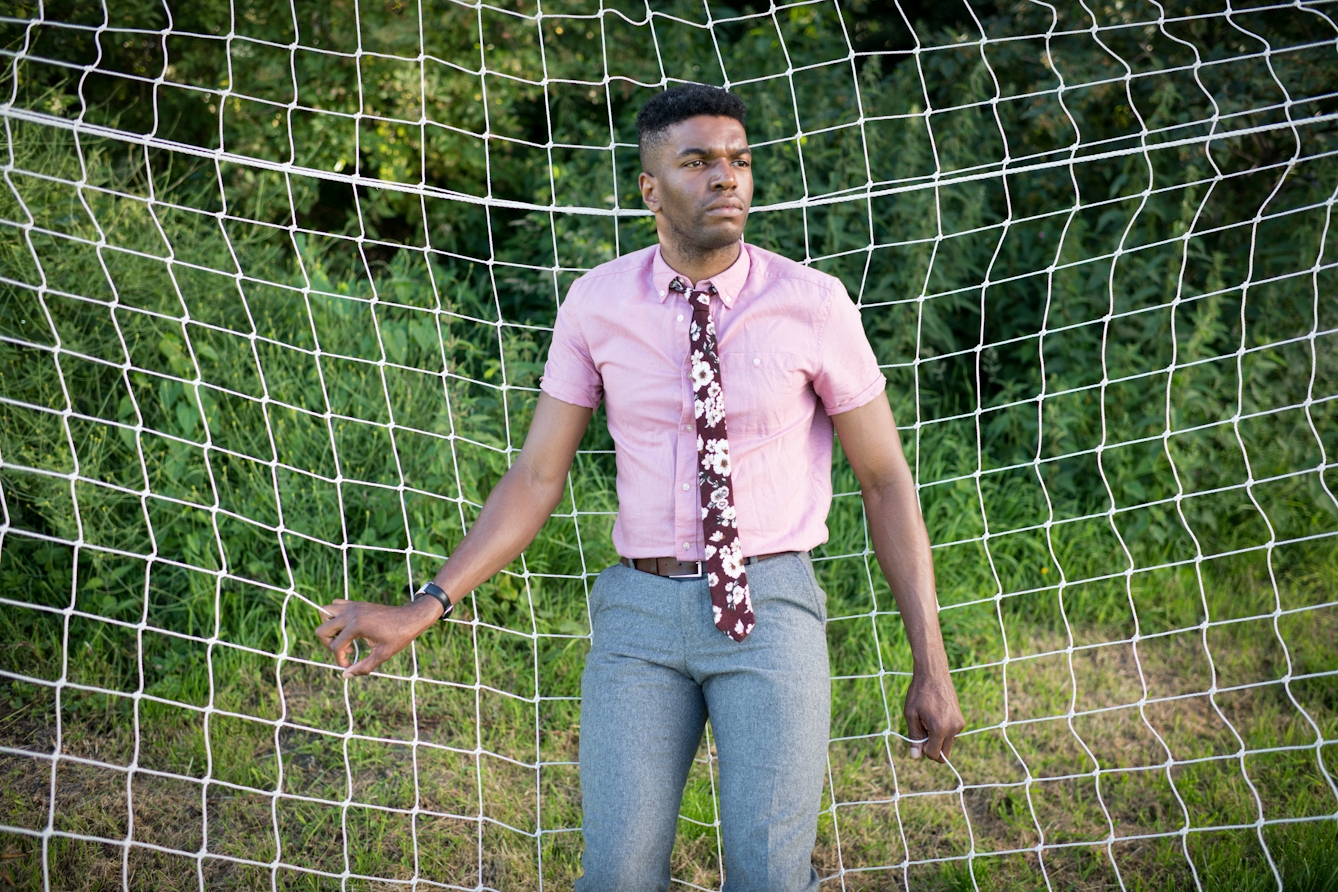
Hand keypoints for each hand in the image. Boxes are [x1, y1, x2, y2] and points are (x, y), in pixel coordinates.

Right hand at [315, 597, 441, 678]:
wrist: (412, 617)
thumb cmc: (399, 636)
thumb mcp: (383, 655)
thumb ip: (363, 667)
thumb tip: (345, 676)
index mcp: (357, 625)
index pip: (336, 646)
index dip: (339, 660)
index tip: (350, 665)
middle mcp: (351, 613)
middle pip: (322, 629)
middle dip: (328, 644)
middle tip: (344, 651)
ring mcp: (353, 606)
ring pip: (325, 612)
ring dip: (329, 627)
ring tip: (344, 638)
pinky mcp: (357, 604)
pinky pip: (336, 606)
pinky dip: (337, 618)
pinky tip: (351, 629)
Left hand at [904, 665, 965, 762]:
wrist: (933, 674)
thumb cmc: (919, 693)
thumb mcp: (911, 715)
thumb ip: (914, 737)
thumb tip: (915, 756)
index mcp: (940, 728)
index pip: (934, 754)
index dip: (923, 750)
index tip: (918, 736)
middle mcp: (953, 728)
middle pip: (944, 754)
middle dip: (932, 747)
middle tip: (922, 729)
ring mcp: (959, 724)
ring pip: (947, 744)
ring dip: (937, 738)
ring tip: (928, 719)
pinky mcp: (961, 720)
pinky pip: (951, 734)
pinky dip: (943, 731)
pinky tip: (935, 715)